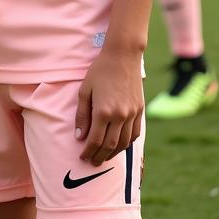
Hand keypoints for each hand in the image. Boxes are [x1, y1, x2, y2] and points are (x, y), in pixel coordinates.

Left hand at [75, 49, 143, 165]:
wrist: (123, 56)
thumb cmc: (100, 71)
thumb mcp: (85, 90)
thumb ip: (82, 114)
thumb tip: (79, 136)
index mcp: (103, 111)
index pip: (95, 140)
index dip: (88, 151)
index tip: (82, 157)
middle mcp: (120, 116)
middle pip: (110, 145)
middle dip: (99, 156)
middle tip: (92, 162)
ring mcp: (132, 114)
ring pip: (124, 143)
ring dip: (113, 153)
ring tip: (104, 157)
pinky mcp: (140, 111)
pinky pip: (135, 134)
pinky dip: (127, 144)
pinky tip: (119, 146)